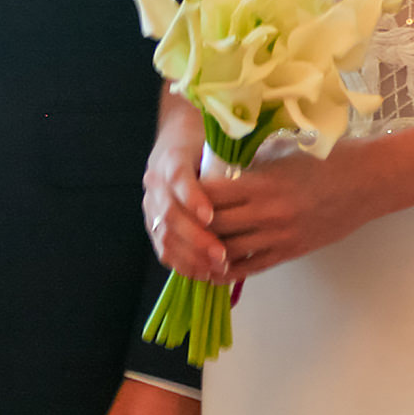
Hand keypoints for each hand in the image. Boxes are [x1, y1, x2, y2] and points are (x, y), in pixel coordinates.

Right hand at [142, 94, 227, 282]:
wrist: (179, 141)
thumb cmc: (207, 143)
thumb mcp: (218, 141)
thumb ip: (230, 156)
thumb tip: (262, 164)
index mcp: (173, 156)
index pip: (178, 177)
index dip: (193, 198)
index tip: (211, 216)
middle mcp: (156, 181)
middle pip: (169, 213)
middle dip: (196, 237)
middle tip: (221, 254)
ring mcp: (151, 204)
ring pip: (164, 235)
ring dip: (191, 255)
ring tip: (217, 267)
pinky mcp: (153, 224)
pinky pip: (163, 249)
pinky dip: (183, 264)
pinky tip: (204, 273)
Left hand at [196, 142, 385, 280]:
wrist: (367, 181)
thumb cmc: (327, 159)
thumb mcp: (282, 153)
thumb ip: (252, 165)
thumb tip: (223, 170)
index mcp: (262, 183)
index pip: (212, 195)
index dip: (192, 198)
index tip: (180, 195)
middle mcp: (267, 213)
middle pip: (215, 226)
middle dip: (193, 227)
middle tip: (177, 225)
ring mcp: (279, 237)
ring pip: (229, 251)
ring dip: (207, 253)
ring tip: (188, 251)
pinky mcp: (291, 252)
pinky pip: (253, 266)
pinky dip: (231, 270)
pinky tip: (215, 271)